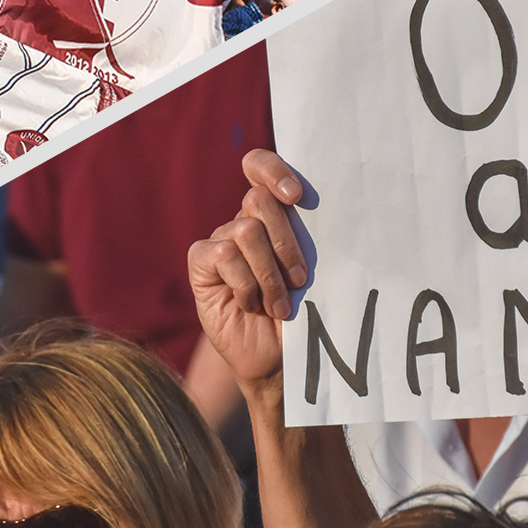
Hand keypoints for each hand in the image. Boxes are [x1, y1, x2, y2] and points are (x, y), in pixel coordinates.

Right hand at [189, 149, 307, 401]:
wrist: (281, 359)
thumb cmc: (305, 314)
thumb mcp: (315, 270)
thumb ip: (310, 236)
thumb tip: (325, 205)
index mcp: (274, 216)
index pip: (259, 168)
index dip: (273, 170)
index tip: (297, 196)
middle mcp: (245, 222)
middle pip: (259, 201)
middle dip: (286, 242)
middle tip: (301, 279)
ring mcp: (221, 241)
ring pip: (245, 231)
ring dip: (269, 274)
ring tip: (280, 305)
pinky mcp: (202, 262)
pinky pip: (223, 254)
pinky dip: (245, 283)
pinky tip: (251, 304)